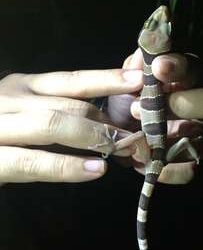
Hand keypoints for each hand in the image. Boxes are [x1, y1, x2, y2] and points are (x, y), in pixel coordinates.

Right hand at [0, 69, 142, 183]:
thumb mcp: (25, 111)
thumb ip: (58, 110)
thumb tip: (104, 120)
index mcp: (22, 86)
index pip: (72, 80)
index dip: (107, 79)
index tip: (139, 80)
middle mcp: (10, 99)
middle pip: (70, 105)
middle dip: (110, 121)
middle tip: (142, 134)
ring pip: (55, 125)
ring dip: (96, 138)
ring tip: (125, 150)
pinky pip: (33, 162)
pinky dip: (67, 166)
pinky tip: (96, 170)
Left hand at [108, 48, 202, 183]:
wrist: (118, 127)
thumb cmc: (127, 96)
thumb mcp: (127, 77)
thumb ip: (137, 64)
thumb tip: (147, 45)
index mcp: (186, 79)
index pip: (193, 69)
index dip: (178, 68)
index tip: (159, 67)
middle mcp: (199, 105)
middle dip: (178, 104)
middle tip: (140, 108)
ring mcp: (199, 134)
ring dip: (170, 137)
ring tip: (139, 134)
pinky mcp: (190, 160)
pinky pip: (190, 169)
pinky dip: (169, 169)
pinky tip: (145, 161)